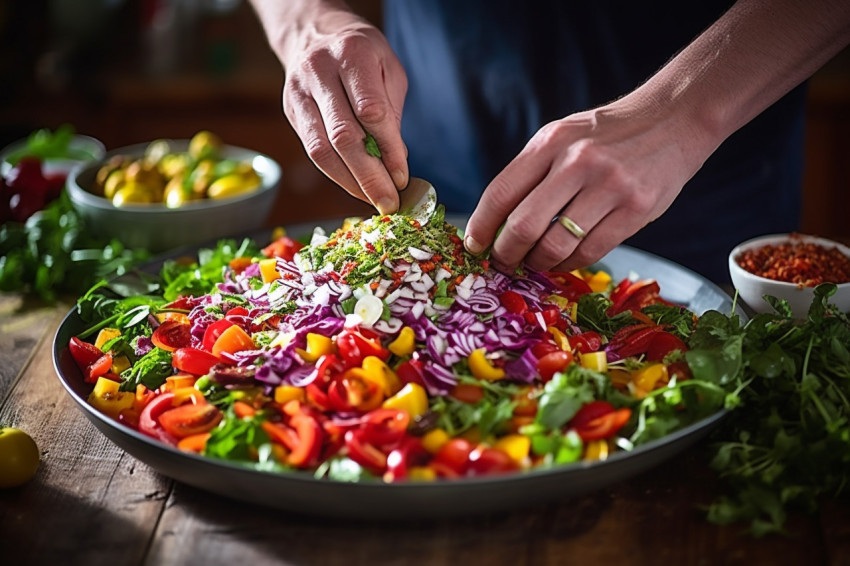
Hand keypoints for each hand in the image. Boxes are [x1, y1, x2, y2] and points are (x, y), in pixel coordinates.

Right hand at [279, 9, 408, 213]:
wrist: (314, 33)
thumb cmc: (362, 54)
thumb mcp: (389, 71)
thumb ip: (391, 114)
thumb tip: (395, 163)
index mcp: (351, 55)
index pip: (369, 111)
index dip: (388, 148)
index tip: (403, 176)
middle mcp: (319, 73)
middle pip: (343, 136)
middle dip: (369, 176)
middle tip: (389, 201)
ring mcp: (299, 94)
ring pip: (322, 150)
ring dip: (350, 182)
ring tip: (373, 199)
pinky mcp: (291, 112)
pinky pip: (312, 152)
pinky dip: (337, 174)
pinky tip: (355, 186)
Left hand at [464, 100, 712, 272]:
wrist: (674, 119)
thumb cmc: (608, 134)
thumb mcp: (563, 136)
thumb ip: (532, 172)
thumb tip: (496, 223)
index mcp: (551, 141)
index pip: (501, 192)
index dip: (481, 226)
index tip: (474, 245)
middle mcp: (577, 162)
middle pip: (523, 226)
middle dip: (506, 253)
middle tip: (504, 262)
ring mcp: (609, 186)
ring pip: (555, 245)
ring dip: (538, 263)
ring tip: (535, 262)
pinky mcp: (636, 210)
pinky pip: (589, 252)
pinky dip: (569, 264)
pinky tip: (564, 260)